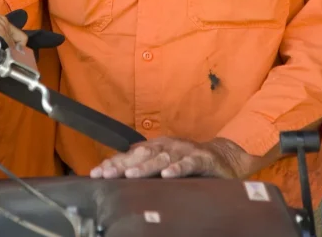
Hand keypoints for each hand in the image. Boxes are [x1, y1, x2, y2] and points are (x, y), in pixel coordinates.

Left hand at [89, 136, 248, 179]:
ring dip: (145, 167)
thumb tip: (117, 172)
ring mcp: (184, 151)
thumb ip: (145, 166)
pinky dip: (178, 168)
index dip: (113, 163)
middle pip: (141, 155)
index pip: (130, 154)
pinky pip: (188, 164)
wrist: (224, 156)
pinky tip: (167, 175)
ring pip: (162, 159)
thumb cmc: (189, 161)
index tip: (97, 173)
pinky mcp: (202, 159)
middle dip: (122, 164)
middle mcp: (168, 146)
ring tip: (130, 175)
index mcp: (156, 147)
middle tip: (106, 174)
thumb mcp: (165, 163)